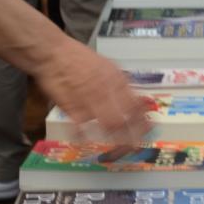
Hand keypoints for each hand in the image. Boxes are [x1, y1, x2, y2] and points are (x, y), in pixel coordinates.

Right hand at [32, 38, 149, 145]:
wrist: (54, 53)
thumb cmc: (80, 58)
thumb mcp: (107, 66)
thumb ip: (120, 84)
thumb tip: (134, 99)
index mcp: (118, 80)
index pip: (136, 104)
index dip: (143, 120)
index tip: (149, 130)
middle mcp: (107, 92)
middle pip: (124, 119)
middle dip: (132, 136)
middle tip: (135, 147)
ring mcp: (89, 100)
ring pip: (108, 125)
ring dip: (115, 140)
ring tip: (120, 150)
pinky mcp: (71, 107)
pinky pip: (82, 128)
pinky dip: (85, 137)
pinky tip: (87, 143)